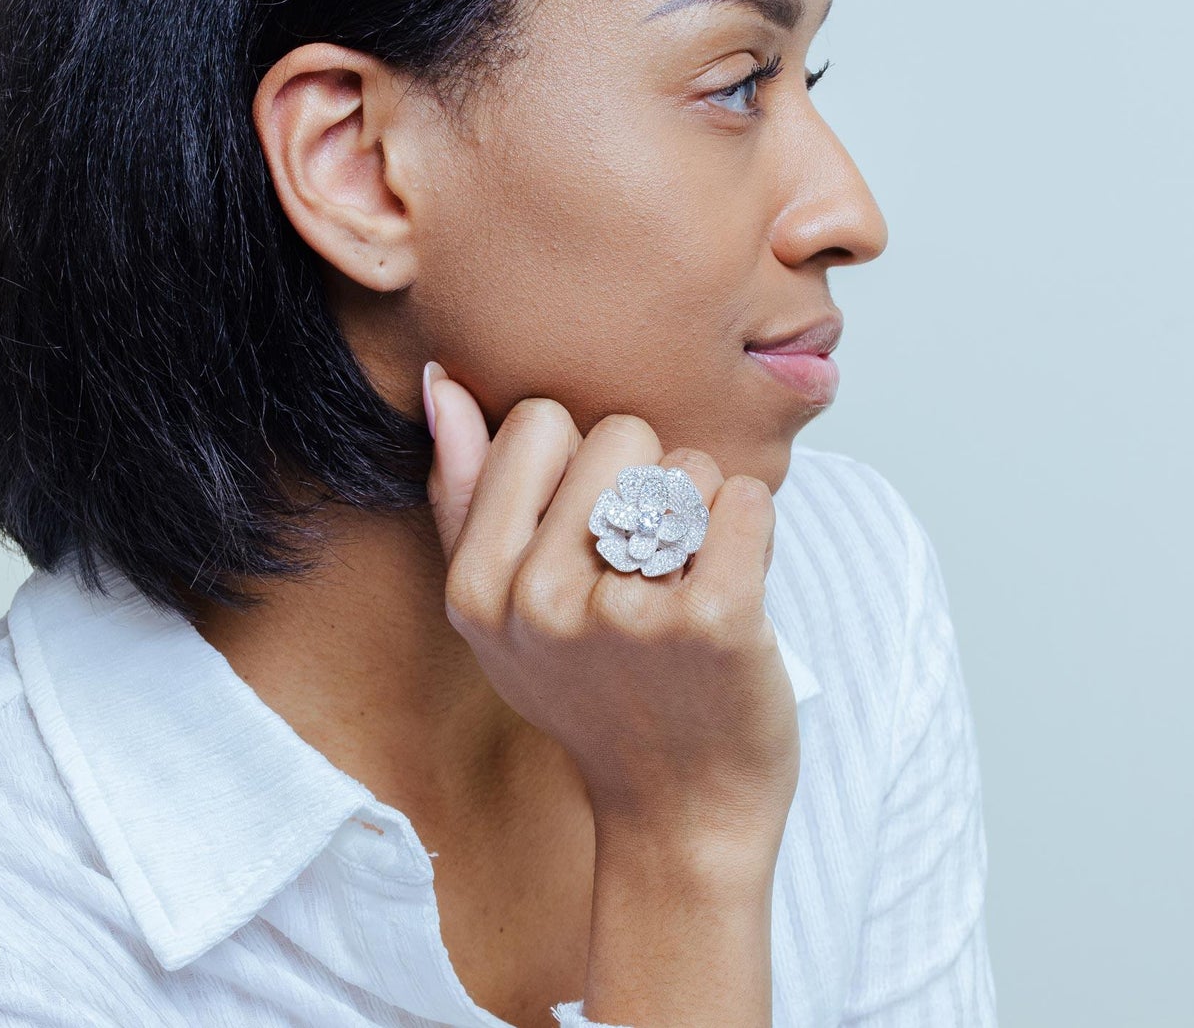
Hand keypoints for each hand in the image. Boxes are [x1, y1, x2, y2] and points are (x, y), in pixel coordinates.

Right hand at [424, 363, 799, 859]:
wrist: (681, 811)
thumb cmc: (592, 692)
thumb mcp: (497, 610)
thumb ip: (461, 491)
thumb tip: (441, 383)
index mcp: (478, 588)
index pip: (537, 423)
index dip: (576, 466)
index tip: (584, 536)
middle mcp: (539, 602)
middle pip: (618, 431)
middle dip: (644, 482)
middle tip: (643, 570)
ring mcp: (626, 614)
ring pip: (687, 464)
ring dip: (700, 513)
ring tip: (684, 587)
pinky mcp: (716, 623)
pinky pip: (745, 498)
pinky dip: (751, 529)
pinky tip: (733, 586)